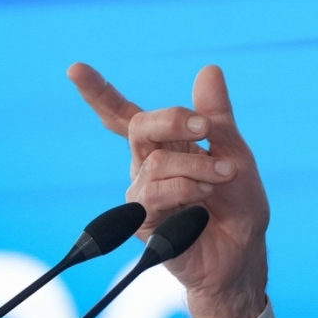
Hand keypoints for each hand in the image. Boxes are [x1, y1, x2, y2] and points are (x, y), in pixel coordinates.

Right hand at [67, 62, 269, 317]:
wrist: (243, 249)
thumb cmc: (236, 200)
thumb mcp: (233, 150)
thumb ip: (217, 115)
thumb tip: (209, 69)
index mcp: (163, 144)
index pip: (124, 115)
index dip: (99, 93)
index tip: (74, 68)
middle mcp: (146, 166)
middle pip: (139, 128)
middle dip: (173, 120)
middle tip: (205, 127)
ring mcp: (142, 195)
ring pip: (157, 164)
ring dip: (198, 166)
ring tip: (225, 175)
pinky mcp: (143, 223)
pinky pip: (157, 196)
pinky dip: (188, 189)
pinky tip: (205, 197)